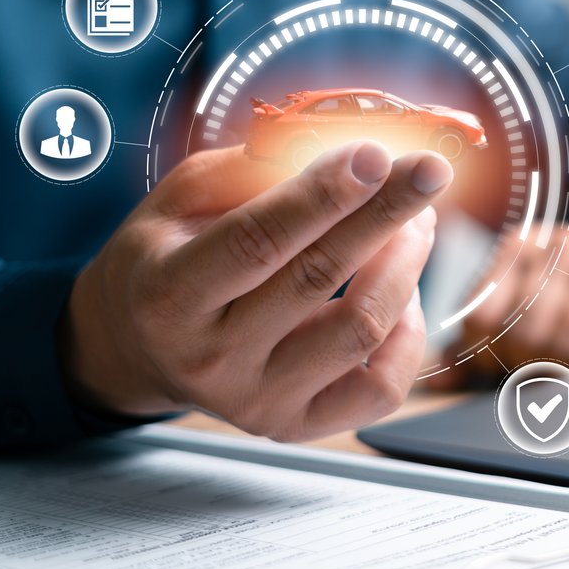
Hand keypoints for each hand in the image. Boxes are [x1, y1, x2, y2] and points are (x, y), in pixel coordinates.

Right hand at [60, 141, 452, 441]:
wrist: (137, 348)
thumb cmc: (166, 258)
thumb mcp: (181, 198)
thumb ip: (253, 168)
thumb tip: (341, 143)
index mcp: (170, 293)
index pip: (258, 240)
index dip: (323, 195)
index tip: (376, 154)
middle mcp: (211, 357)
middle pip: (319, 276)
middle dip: (386, 213)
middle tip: (432, 169)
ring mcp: (257, 400)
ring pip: (361, 328)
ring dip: (403, 262)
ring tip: (415, 220)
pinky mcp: (296, 425)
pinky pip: (382, 386)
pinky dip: (409, 332)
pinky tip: (402, 290)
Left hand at [435, 223, 568, 386]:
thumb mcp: (523, 307)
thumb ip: (477, 342)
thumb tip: (432, 383)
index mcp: (518, 247)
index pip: (483, 316)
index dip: (490, 353)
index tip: (503, 362)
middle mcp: (557, 244)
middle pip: (526, 330)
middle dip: (531, 363)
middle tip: (542, 367)